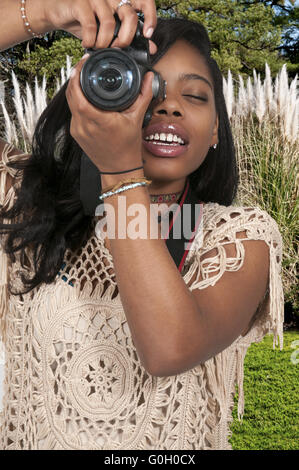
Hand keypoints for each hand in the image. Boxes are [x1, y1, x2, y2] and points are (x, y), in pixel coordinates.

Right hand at [43, 0, 157, 53]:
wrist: (59, 13)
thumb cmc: (86, 22)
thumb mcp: (110, 30)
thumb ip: (130, 36)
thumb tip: (151, 47)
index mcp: (121, 0)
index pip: (144, 2)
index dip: (150, 17)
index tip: (147, 34)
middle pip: (129, 16)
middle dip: (126, 39)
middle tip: (118, 48)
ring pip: (110, 24)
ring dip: (105, 43)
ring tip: (98, 47)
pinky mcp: (81, 3)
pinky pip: (91, 25)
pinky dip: (90, 40)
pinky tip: (87, 44)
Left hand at [65, 54, 153, 172]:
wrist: (119, 169)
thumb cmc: (127, 148)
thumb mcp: (136, 119)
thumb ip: (143, 95)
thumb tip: (148, 77)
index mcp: (98, 119)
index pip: (78, 92)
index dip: (77, 75)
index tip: (83, 63)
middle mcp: (84, 125)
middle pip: (70, 94)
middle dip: (74, 77)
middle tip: (83, 66)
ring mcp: (77, 130)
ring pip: (70, 103)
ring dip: (74, 89)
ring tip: (82, 78)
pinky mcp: (75, 134)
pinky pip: (73, 112)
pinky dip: (76, 102)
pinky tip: (84, 97)